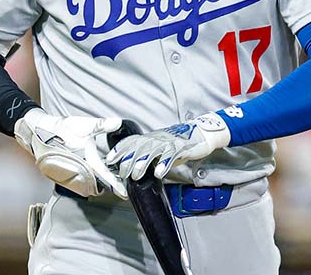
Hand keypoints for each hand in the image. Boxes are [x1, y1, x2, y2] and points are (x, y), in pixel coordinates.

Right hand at [14, 108, 127, 198]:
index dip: (116, 186)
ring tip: (106, 177)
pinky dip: (86, 181)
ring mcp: (69, 177)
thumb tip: (118, 122)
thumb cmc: (62, 129)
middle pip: (98, 185)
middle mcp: (78, 172)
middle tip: (118, 181)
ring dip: (97, 183)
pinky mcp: (62, 178)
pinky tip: (90, 172)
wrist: (38, 132)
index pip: (105, 178)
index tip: (125, 193)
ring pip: (88, 186)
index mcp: (86, 161)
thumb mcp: (84, 125)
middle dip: (108, 184)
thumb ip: (102, 125)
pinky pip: (78, 184)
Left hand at [106, 113, 230, 179]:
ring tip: (136, 176)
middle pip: (139, 147)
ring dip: (142, 164)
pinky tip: (158, 174)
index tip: (109, 160)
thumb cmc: (179, 143)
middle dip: (128, 160)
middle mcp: (158, 138)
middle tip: (122, 173)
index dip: (120, 149)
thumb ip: (149, 155)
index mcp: (151, 137)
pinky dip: (163, 165)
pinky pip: (170, 156)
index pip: (131, 141)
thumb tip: (134, 168)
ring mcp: (169, 142)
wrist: (201, 133)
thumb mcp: (161, 147)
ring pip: (152, 151)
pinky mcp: (181, 147)